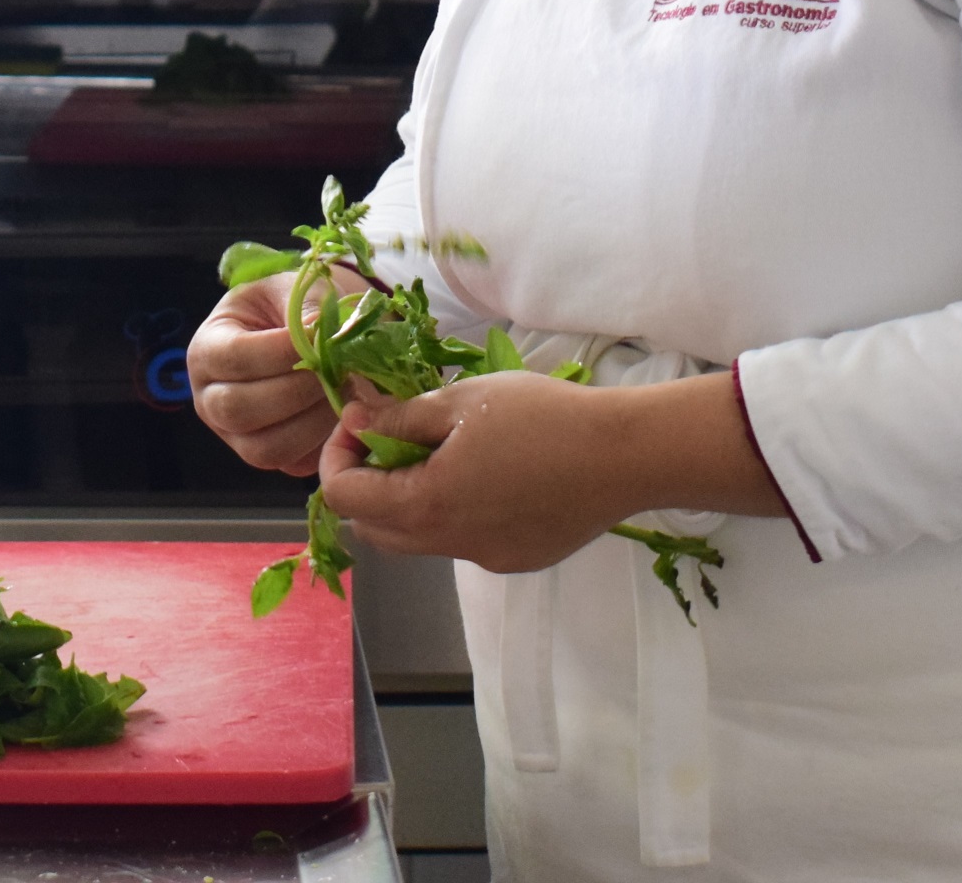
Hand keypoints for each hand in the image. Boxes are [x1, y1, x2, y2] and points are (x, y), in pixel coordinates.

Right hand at [188, 271, 352, 473]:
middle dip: (298, 390)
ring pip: (265, 448)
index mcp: (206, 351)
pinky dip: (322, 442)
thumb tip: (323, 334)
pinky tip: (342, 410)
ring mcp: (234, 436)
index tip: (320, 334)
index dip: (280, 350)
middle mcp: (209, 400)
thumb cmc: (289, 308)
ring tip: (344, 389)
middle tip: (338, 368)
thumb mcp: (291, 292)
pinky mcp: (267, 457)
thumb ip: (305, 311)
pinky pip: (292, 463)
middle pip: (240, 410)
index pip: (233, 357)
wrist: (301, 334)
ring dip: (313, 421)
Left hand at [316, 370, 790, 569]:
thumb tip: (354, 420)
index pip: (344, 496)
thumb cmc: (541, 417)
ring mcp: (483, 558)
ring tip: (438, 452)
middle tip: (387, 438)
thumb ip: (399, 417)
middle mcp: (448, 544)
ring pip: (417, 540)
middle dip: (364, 484)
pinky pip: (461, 542)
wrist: (624, 456)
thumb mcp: (461, 402)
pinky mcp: (515, 561)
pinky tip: (488, 476)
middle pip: (373, 528)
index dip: (337, 455)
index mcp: (426, 504)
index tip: (357, 421)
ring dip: (407, 501)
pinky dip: (451, 514)